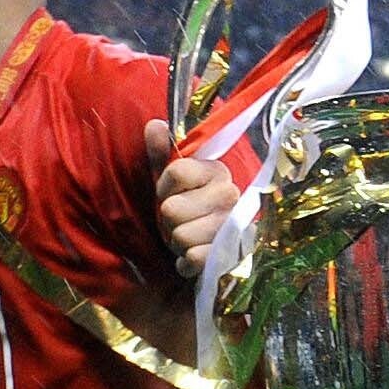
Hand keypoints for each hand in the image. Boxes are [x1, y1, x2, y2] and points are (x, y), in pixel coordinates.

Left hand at [146, 119, 239, 278]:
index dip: (164, 187)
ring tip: (189, 238)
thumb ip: (161, 153)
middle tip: (181, 220)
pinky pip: (195, 258)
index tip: (170, 194)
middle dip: (170, 219)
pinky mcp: (231, 256)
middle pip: (173, 208)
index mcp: (217, 171)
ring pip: (181, 235)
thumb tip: (155, 125)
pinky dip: (187, 262)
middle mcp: (230, 195)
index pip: (177, 171)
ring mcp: (232, 227)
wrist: (208, 249)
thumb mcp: (168, 180)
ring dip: (178, 242)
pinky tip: (194, 256)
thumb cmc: (185, 210)